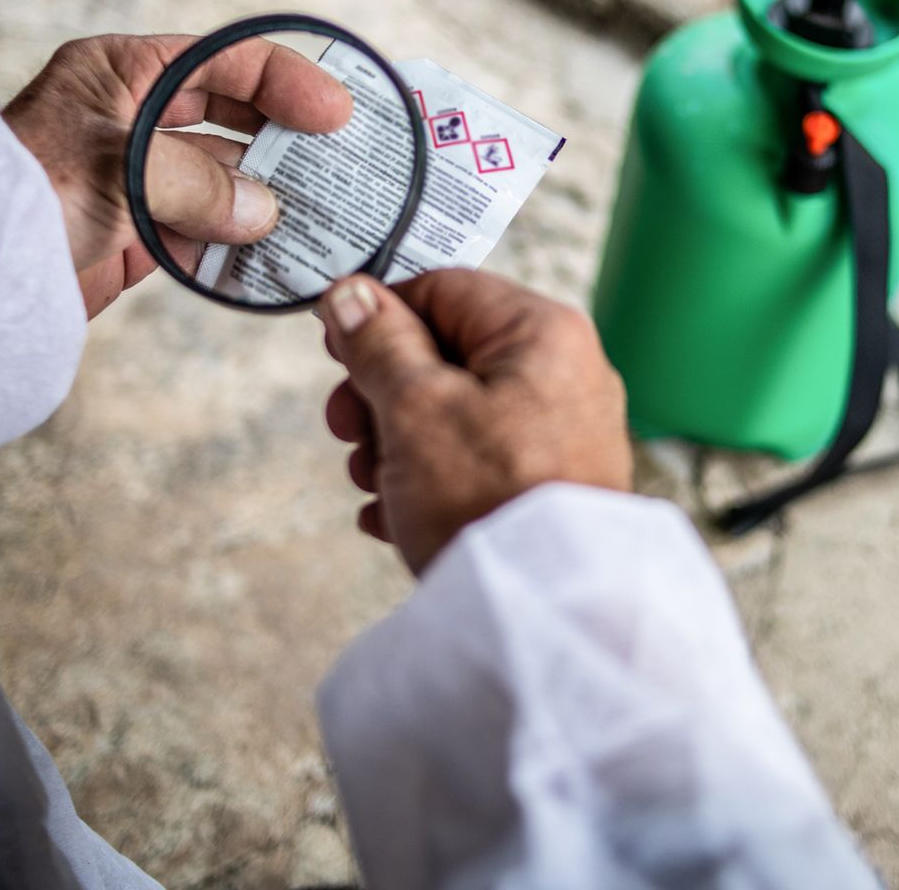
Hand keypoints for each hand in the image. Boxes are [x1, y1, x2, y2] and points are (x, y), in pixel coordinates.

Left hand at [4, 34, 351, 317]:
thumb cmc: (20, 196)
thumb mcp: (117, 169)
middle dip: (282, 141)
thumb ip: (200, 184)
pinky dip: (239, 246)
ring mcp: (137, 178)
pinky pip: (206, 233)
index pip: (221, 61)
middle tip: (336, 163)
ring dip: (266, 199)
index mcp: (120, 73)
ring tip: (317, 216)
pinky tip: (273, 256)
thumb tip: (266, 211)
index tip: (333, 114)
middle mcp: (132, 118)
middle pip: (231, 119)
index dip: (282, 81)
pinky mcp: (138, 234)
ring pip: (224, 180)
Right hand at [320, 271, 632, 574]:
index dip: (380, 314)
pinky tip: (394, 513)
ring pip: (455, 412)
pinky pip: (477, 460)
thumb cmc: (490, 500)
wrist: (541, 610)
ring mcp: (562, 432)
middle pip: (447, 354)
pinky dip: (429, 479)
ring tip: (373, 482)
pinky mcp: (550, 483)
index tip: (334, 346)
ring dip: (396, 442)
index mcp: (542, 333)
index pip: (444, 289)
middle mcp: (564, 373)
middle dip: (382, 393)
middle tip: (348, 431)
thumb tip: (353, 296)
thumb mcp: (415, 408)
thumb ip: (380, 344)